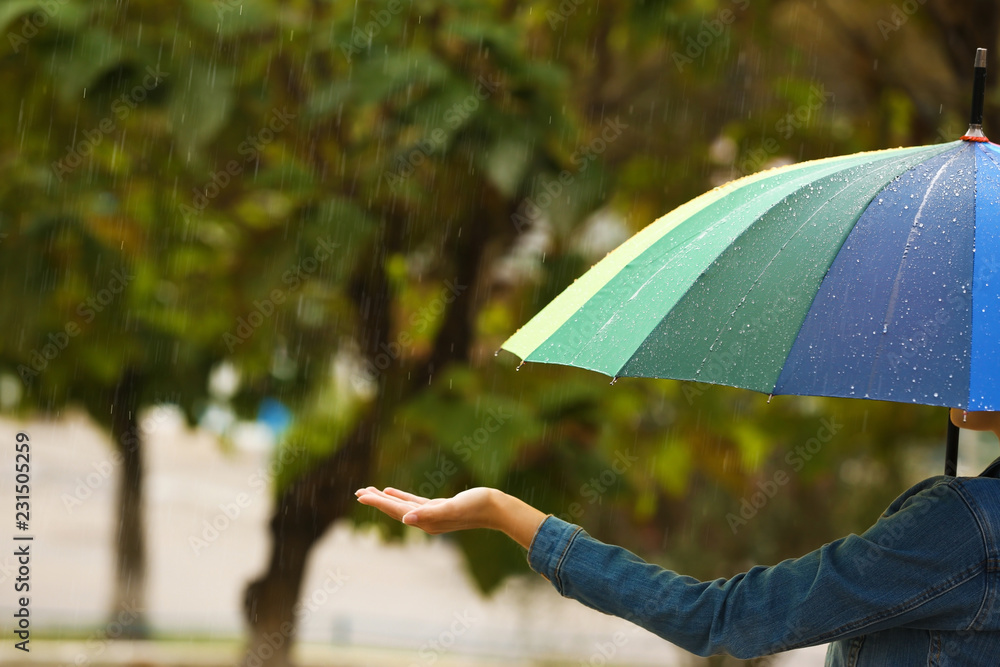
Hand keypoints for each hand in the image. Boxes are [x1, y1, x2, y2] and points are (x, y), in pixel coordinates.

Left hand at [354, 486, 497, 533]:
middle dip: (376, 501)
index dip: (377, 502)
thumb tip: (407, 519)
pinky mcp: (438, 507)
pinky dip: (400, 496)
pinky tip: (392, 491)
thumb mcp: (452, 508)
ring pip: (402, 505)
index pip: (396, 510)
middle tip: (358, 492)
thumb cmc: (476, 506)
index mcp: (426, 520)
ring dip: (385, 499)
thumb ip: (430, 513)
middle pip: (394, 509)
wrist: (495, 508)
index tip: (360, 495)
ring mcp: (432, 514)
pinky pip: (413, 502)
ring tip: (370, 492)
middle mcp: (426, 520)